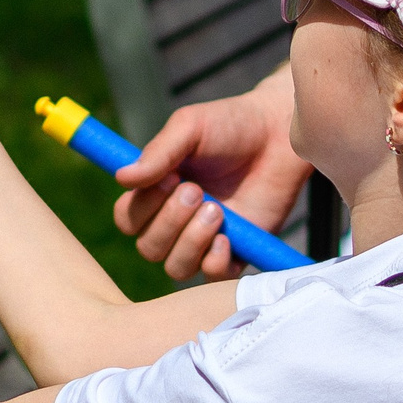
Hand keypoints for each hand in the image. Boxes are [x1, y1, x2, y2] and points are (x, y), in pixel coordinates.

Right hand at [113, 69, 308, 279]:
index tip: (170, 178)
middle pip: (149, 248)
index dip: (141, 208)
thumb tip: (122, 178)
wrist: (280, 134)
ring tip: (217, 210)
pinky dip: (214, 263)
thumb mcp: (189, 128)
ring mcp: (205, 239)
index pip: (127, 219)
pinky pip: (212, 277)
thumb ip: (157, 153)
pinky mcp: (237, 252)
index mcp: (157, 192)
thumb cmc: (230, 125)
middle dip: (169, 222)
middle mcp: (176, 221)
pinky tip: (227, 239)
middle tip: (197, 191)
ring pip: (176, 268)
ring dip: (191, 242)